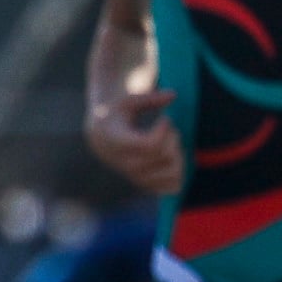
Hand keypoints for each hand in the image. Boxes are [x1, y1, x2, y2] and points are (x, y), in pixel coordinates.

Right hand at [84, 80, 184, 194]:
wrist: (101, 137)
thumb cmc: (116, 114)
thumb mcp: (127, 101)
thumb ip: (149, 98)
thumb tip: (173, 94)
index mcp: (117, 142)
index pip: (150, 145)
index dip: (165, 130)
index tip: (165, 119)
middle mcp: (125, 164)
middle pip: (164, 155)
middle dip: (173, 137)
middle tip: (168, 128)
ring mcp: (136, 177)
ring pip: (172, 172)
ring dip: (178, 154)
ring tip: (170, 143)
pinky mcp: (146, 185)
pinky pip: (174, 186)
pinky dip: (180, 172)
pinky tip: (171, 156)